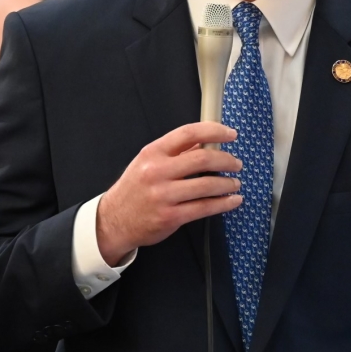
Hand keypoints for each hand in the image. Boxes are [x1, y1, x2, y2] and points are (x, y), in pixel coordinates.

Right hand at [96, 122, 242, 265]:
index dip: (214, 131)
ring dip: (228, 183)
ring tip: (235, 183)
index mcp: (153, 153)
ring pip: (207, 185)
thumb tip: (206, 141)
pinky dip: (223, 203)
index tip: (230, 134)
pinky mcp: (171, 216)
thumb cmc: (134, 190)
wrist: (114, 221)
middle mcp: (157, 172)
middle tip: (236, 163)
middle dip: (226, 160)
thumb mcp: (148, 162)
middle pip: (202, 158)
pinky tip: (232, 200)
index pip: (188, 133)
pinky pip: (204, 208)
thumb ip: (176, 152)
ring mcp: (164, 195)